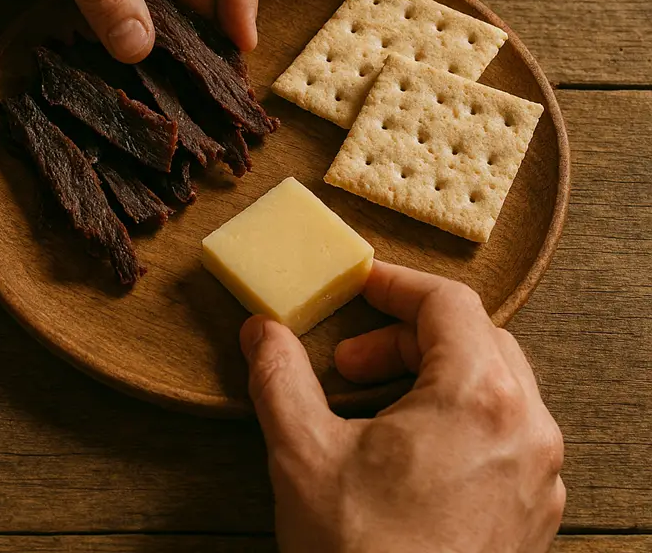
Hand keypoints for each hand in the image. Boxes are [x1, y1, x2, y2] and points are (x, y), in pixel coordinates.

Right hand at [240, 261, 564, 552]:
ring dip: (430, 378)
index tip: (360, 286)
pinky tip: (406, 453)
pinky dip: (456, 420)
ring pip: (492, 385)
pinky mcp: (532, 512)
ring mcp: (538, 475)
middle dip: (405, 339)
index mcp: (481, 398)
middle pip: (473, 339)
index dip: (396, 285)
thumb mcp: (303, 454)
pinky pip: (503, 434)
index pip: (448, 303)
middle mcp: (528, 429)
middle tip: (351, 362)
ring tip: (373, 408)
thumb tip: (260, 332)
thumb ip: (279, 376)